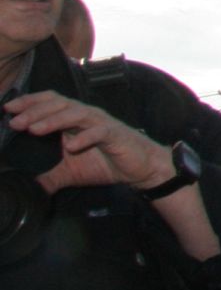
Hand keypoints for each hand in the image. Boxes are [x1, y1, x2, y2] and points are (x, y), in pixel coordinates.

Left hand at [4, 90, 174, 193]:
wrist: (138, 169)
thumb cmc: (104, 164)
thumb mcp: (68, 172)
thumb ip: (47, 176)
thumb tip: (23, 186)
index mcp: (73, 120)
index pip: (50, 103)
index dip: (30, 102)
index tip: (8, 109)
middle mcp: (86, 116)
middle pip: (59, 104)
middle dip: (35, 111)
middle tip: (16, 122)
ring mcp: (101, 123)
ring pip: (76, 113)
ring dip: (54, 120)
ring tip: (35, 129)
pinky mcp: (115, 134)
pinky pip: (99, 132)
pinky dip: (84, 137)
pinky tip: (71, 146)